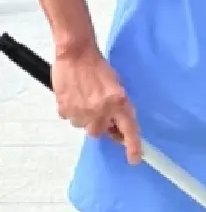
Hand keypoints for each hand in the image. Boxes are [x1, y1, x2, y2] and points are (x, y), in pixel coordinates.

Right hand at [52, 44, 140, 163]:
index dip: (133, 147)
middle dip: (101, 126)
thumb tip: (118, 128)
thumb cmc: (98, 68)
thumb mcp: (118, 87)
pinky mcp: (65, 109)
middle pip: (100, 133)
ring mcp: (81, 111)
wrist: (76, 53)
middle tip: (100, 112)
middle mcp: (101, 111)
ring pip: (84, 126)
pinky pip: (70, 118)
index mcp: (118, 103)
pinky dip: (72, 111)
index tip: (135, 159)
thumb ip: (120, 108)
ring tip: (85, 99)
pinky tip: (75, 97)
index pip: (129, 130)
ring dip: (86, 118)